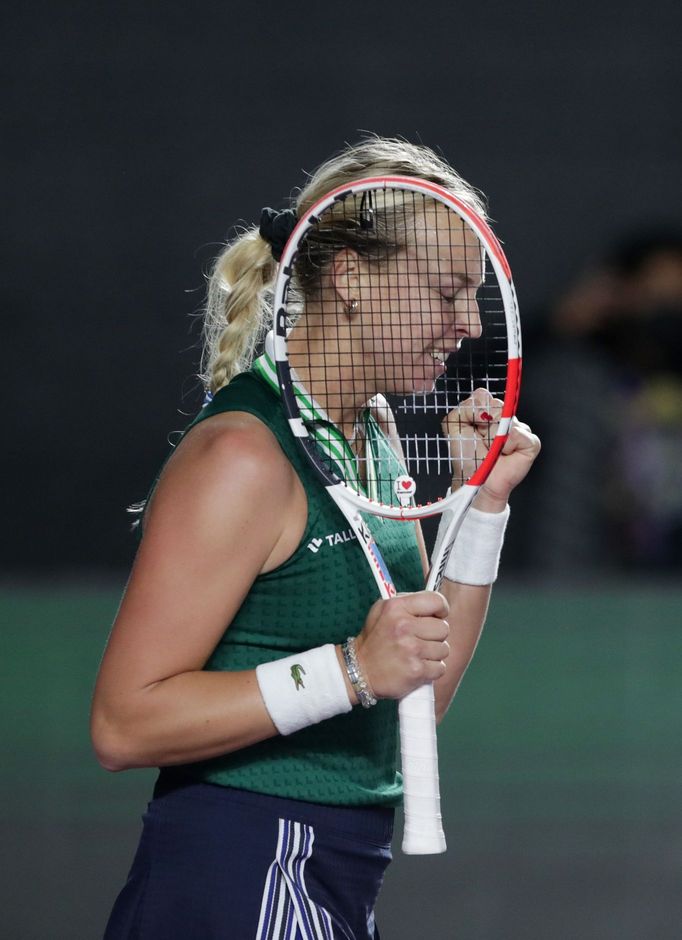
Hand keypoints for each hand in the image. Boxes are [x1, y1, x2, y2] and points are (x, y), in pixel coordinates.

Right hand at [354, 592, 449, 699]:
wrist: (360, 670)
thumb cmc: (375, 639)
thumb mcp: (382, 610)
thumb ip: (408, 602)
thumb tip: (435, 604)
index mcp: (396, 607)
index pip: (436, 601)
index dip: (441, 609)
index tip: (437, 616)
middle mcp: (403, 626)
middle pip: (443, 628)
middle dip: (435, 635)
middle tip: (420, 639)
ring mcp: (411, 649)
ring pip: (444, 649)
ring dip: (433, 654)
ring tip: (416, 654)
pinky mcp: (416, 671)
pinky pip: (440, 668)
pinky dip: (431, 670)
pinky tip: (417, 667)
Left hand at [441, 388, 539, 511]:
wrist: (477, 480)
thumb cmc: (468, 457)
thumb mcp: (454, 425)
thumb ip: (464, 407)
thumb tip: (484, 408)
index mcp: (487, 412)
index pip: (483, 395)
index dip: (476, 411)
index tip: (472, 426)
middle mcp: (505, 418)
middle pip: (496, 405)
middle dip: (483, 425)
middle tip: (482, 440)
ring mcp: (520, 428)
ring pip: (507, 419)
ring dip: (493, 437)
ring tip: (493, 449)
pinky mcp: (531, 442)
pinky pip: (518, 434)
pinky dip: (507, 445)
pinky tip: (504, 453)